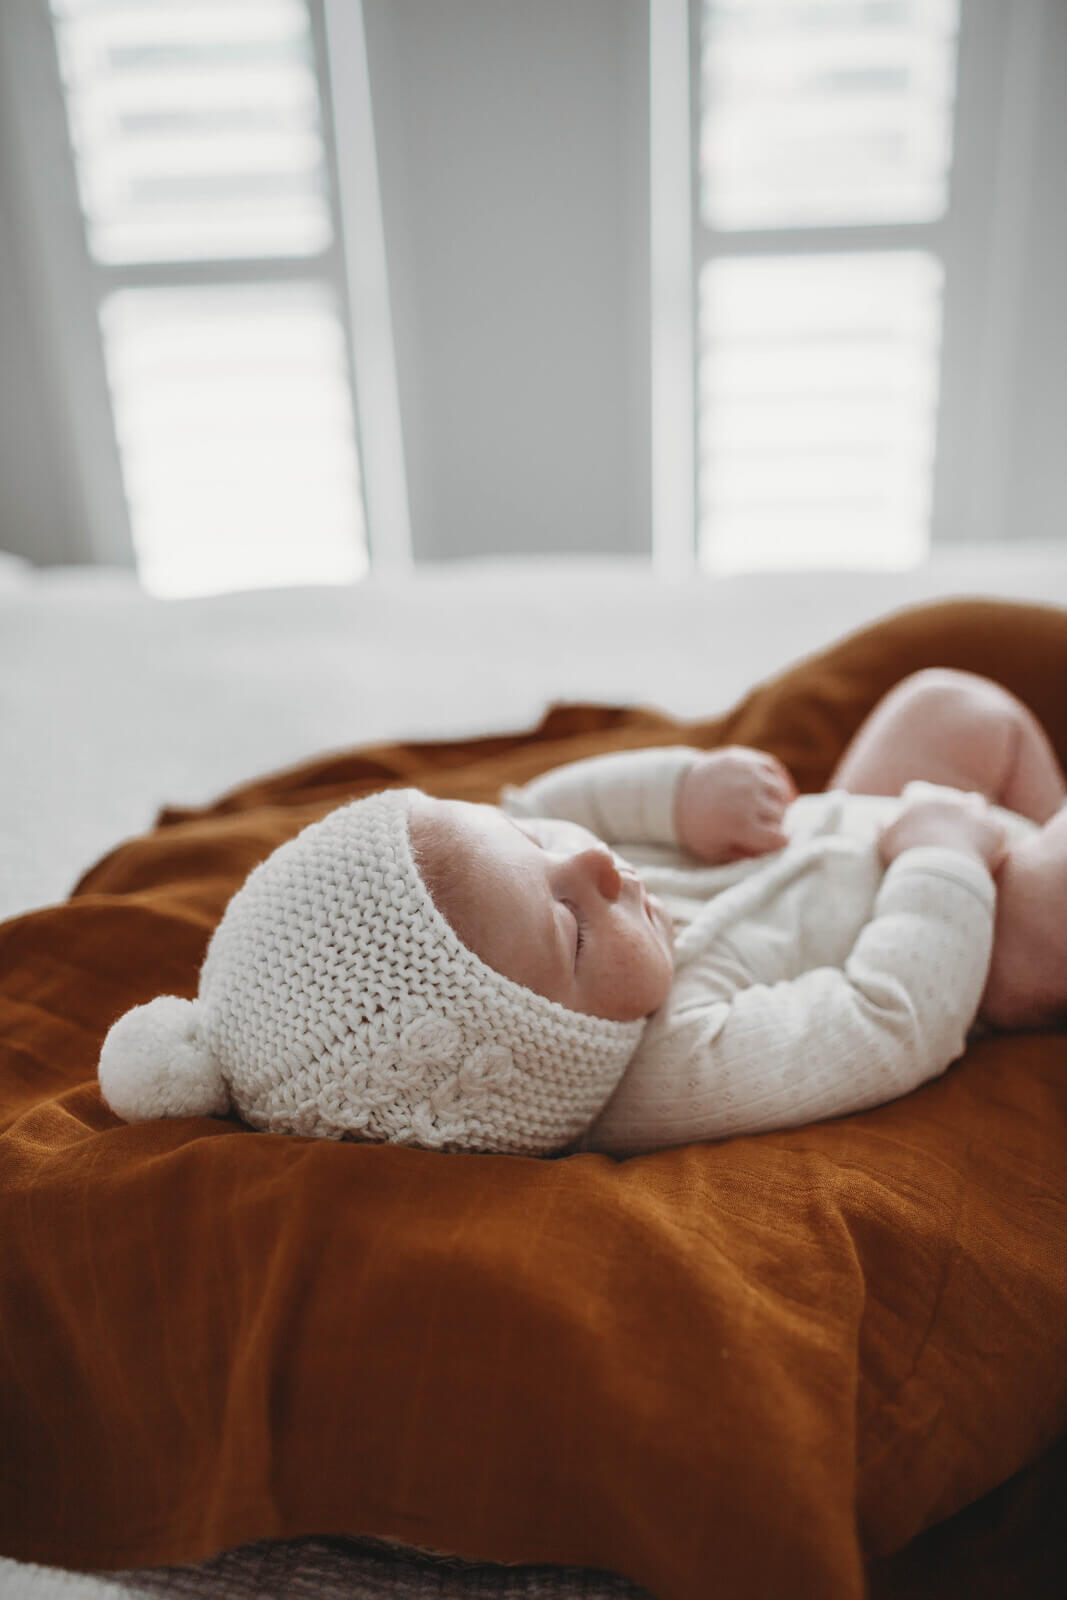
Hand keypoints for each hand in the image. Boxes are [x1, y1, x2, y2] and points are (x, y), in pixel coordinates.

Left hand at [674, 748, 796, 863]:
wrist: (676, 793)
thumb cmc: (698, 828)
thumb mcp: (716, 852)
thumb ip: (747, 856)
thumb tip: (776, 854)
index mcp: (740, 824)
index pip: (779, 839)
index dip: (775, 844)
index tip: (767, 843)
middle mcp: (748, 797)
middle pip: (781, 816)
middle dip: (773, 824)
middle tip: (757, 826)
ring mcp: (749, 774)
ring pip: (782, 793)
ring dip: (777, 803)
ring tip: (762, 810)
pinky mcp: (748, 759)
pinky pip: (776, 771)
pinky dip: (778, 782)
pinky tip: (770, 793)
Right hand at [878, 791, 1007, 872]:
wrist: (944, 872)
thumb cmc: (909, 856)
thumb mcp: (886, 840)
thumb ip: (885, 824)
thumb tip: (884, 818)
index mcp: (921, 798)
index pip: (916, 791)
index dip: (914, 804)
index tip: (913, 818)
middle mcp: (949, 797)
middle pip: (947, 796)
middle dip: (944, 809)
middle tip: (940, 830)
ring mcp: (975, 811)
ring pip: (974, 802)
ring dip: (970, 813)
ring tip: (966, 833)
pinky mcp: (995, 829)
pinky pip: (995, 828)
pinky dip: (990, 836)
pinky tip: (984, 850)